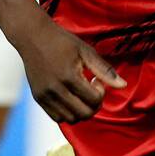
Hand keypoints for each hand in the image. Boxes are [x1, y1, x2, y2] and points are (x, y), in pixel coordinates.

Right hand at [11, 17, 125, 123]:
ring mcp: (45, 95)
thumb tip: (123, 86)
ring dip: (81, 111)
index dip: (101, 92)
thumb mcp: (86, 51)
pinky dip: (68, 112)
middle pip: (84, 114)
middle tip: (91, 90)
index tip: (96, 80)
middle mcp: (55, 89)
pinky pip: (57, 117)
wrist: (32, 36)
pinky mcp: (38, 98)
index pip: (94, 100)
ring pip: (70, 119)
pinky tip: (70, 97)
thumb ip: (104, 70)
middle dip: (94, 105)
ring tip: (80, 94)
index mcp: (68, 76)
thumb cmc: (61, 41)